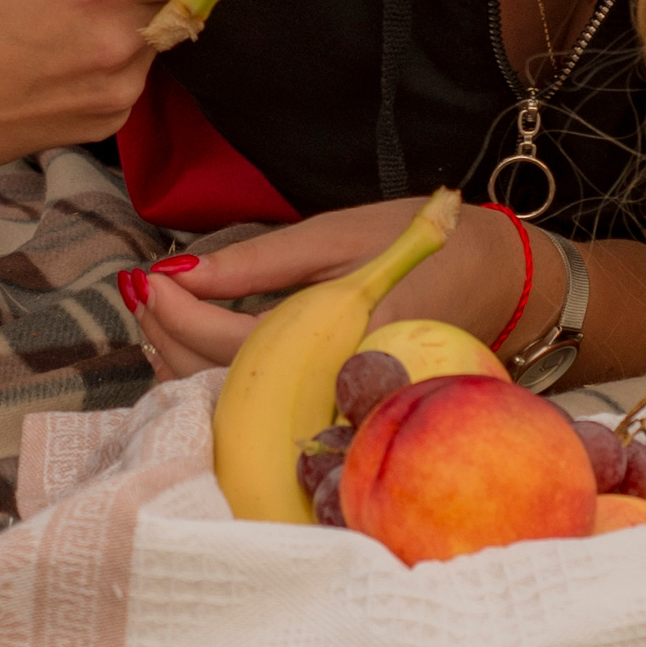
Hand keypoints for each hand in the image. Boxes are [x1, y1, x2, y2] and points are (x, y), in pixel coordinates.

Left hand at [133, 200, 533, 379]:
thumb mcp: (336, 237)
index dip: (183, 317)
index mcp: (348, 337)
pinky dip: (219, 378)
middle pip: (230, 388)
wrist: (502, 281)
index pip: (240, 347)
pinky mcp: (339, 410)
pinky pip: (265, 408)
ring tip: (160, 312)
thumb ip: (257, 262)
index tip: (149, 277)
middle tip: (143, 291)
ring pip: (241, 408)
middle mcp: (343, 387)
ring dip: (186, 363)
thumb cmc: (423, 248)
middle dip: (171, 341)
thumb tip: (181, 275)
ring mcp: (342, 407)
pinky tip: (195, 344)